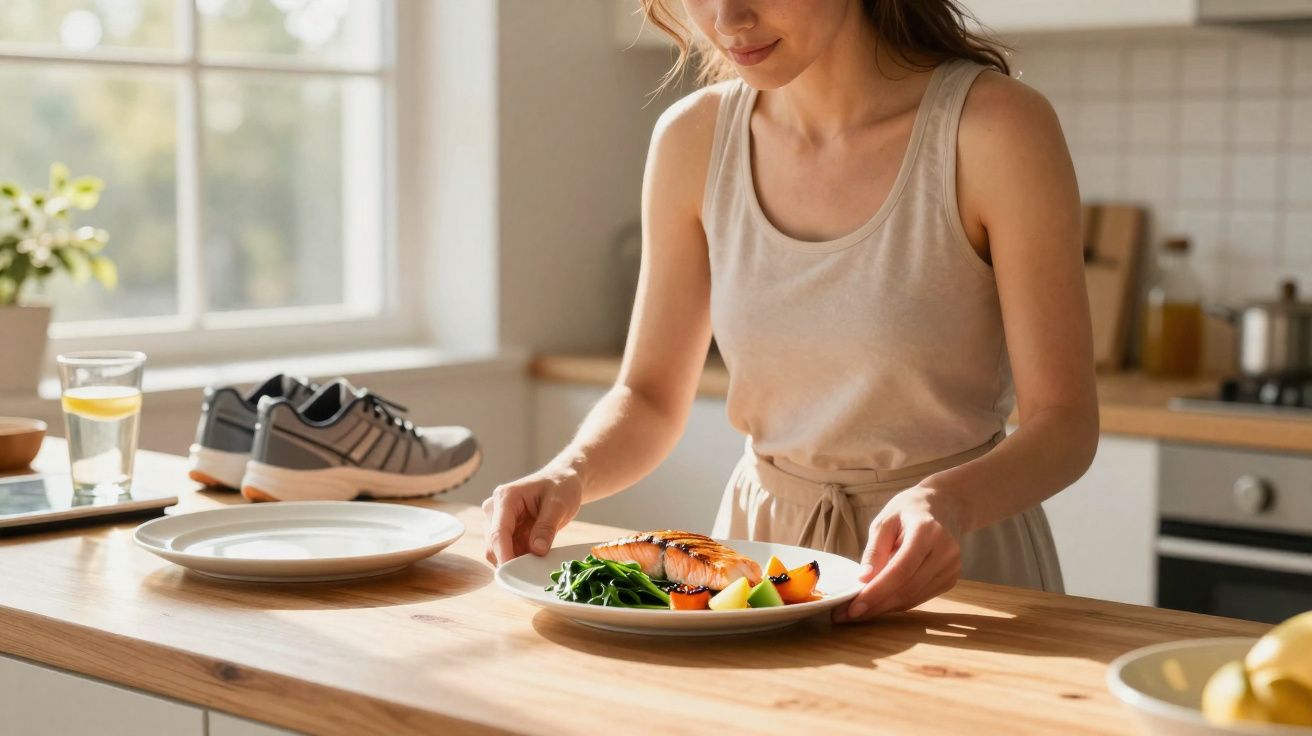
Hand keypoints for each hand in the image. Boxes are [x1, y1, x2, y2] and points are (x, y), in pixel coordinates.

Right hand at [482, 465, 583, 566]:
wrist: (562, 480)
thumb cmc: (561, 486)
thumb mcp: (559, 505)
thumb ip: (546, 527)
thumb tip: (536, 551)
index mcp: (505, 498)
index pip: (498, 532)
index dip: (503, 555)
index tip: (512, 573)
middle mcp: (494, 509)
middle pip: (493, 544)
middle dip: (510, 560)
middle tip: (534, 570)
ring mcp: (497, 520)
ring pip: (497, 550)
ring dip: (515, 560)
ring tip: (538, 561)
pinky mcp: (505, 531)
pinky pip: (507, 551)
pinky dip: (519, 558)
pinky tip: (534, 558)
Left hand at [833, 486, 969, 622]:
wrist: (942, 506)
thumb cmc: (907, 511)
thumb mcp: (884, 522)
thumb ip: (874, 551)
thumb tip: (863, 580)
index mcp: (927, 532)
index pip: (900, 570)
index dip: (877, 592)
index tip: (853, 608)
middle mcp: (945, 551)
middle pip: (907, 589)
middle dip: (875, 605)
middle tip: (846, 615)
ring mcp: (951, 567)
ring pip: (913, 598)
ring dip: (884, 608)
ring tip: (858, 611)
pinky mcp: (951, 578)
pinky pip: (919, 597)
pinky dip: (897, 602)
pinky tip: (880, 602)